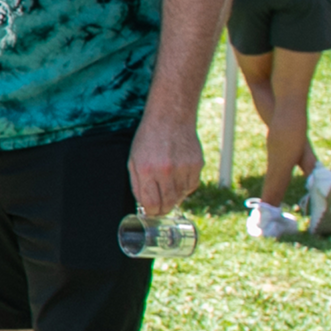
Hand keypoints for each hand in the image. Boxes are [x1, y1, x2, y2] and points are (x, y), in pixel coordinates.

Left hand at [128, 103, 201, 219]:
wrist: (170, 117)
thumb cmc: (149, 138)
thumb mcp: (134, 160)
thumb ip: (137, 185)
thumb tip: (144, 206)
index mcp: (146, 170)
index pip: (151, 204)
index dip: (151, 212)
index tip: (151, 212)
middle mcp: (165, 171)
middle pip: (168, 204)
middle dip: (163, 208)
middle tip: (160, 206)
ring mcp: (183, 168)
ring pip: (181, 197)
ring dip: (174, 196)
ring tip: (168, 183)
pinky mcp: (197, 165)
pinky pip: (192, 186)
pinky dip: (185, 186)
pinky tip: (178, 175)